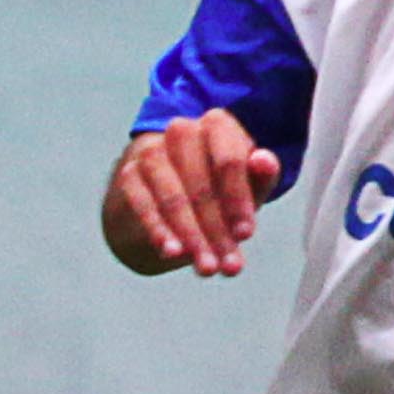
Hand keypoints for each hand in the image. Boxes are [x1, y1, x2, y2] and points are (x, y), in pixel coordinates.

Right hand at [102, 109, 278, 276]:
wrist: (174, 195)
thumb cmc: (221, 188)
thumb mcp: (247, 186)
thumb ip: (262, 176)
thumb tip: (264, 160)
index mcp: (217, 125)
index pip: (229, 159)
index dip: (238, 199)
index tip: (246, 235)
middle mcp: (182, 130)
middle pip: (200, 183)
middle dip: (216, 230)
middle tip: (228, 265)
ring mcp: (152, 151)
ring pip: (172, 196)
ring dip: (190, 236)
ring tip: (206, 268)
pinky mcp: (130, 174)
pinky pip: (143, 203)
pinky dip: (158, 229)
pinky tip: (172, 253)